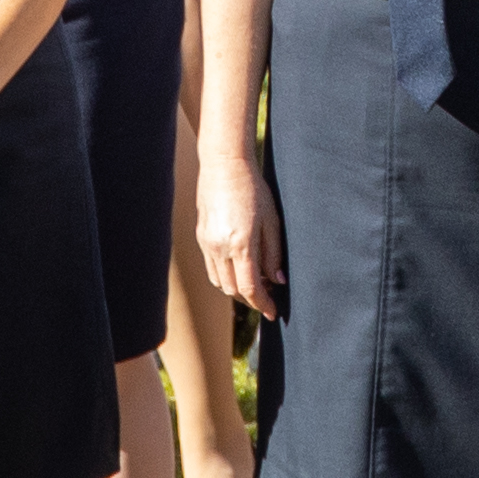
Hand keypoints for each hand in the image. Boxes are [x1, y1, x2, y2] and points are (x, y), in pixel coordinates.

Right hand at [194, 156, 281, 323]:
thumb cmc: (254, 189)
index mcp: (240, 244)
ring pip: (220, 282)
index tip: (274, 312)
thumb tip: (278, 281)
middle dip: (251, 300)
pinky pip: (212, 268)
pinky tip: (239, 270)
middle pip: (233, 290)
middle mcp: (220, 247)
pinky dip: (225, 277)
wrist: (224, 165)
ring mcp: (207, 243)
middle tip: (267, 300)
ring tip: (255, 286)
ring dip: (237, 291)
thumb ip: (274, 253)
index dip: (263, 304)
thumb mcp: (271, 220)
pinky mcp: (201, 237)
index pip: (251, 288)